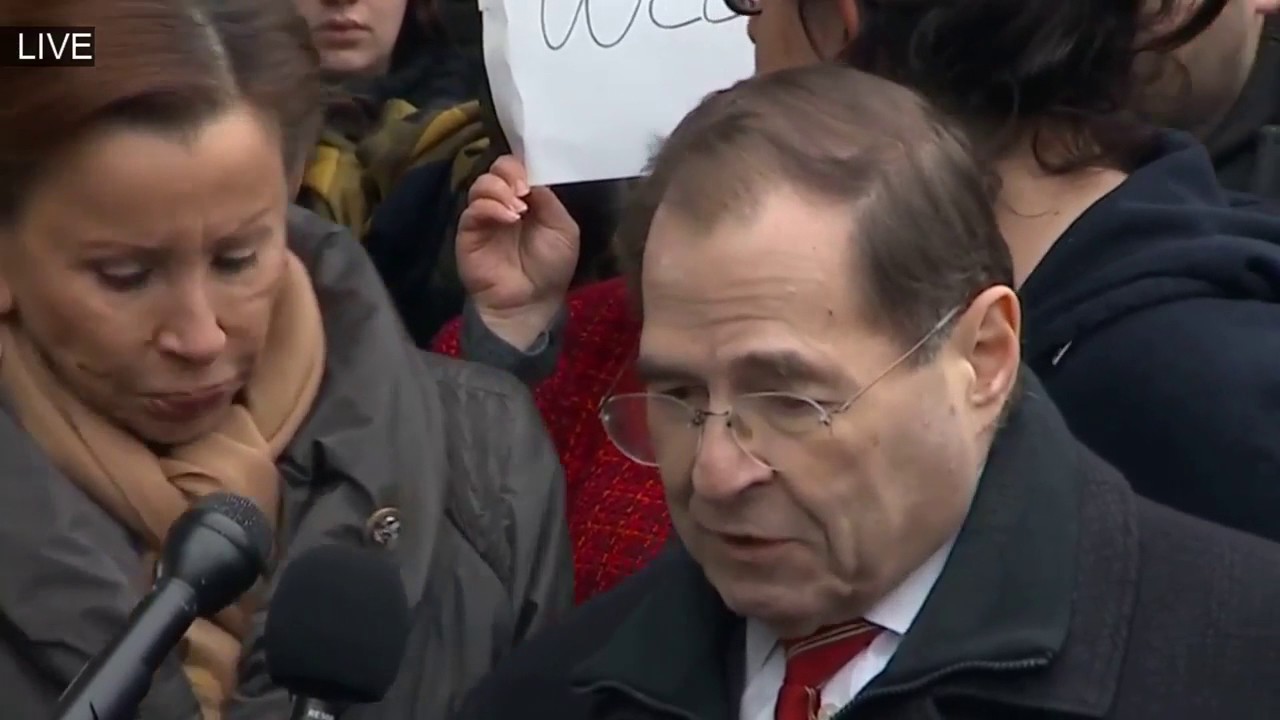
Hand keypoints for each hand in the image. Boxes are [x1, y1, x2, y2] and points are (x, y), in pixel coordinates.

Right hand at [457, 155, 579, 348]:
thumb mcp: (564, 230)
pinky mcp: (468, 232)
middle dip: (509, 172)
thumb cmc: (551, 267)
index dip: (522, 167)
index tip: (531, 180)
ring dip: (500, 190)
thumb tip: (531, 179)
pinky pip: (472, 210)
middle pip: (496, 169)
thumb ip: (549, 201)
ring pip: (481, 185)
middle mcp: (503, 202)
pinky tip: (509, 219)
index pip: (516, 168)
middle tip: (522, 190)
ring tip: (518, 210)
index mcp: (526, 199)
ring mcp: (484, 216)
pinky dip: (491, 208)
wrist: (531, 302)